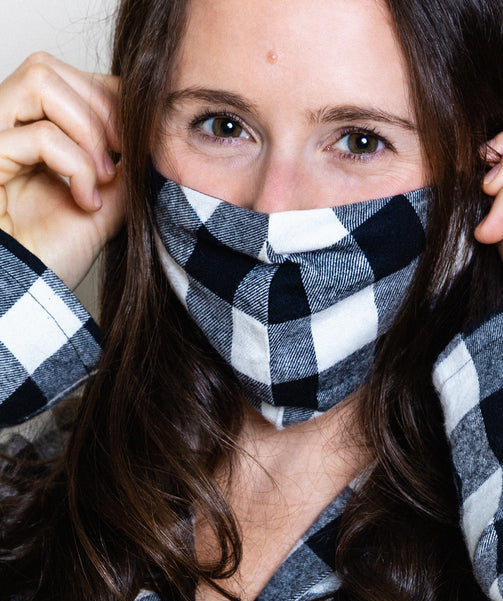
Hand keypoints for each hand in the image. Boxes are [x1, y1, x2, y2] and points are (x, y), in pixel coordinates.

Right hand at [0, 53, 124, 290]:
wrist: (29, 299)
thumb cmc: (55, 257)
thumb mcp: (107, 201)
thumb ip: (124, 162)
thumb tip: (154, 130)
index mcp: (30, 130)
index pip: (72, 78)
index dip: (111, 98)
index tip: (136, 145)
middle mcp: (5, 126)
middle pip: (51, 66)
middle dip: (102, 108)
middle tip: (122, 160)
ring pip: (41, 80)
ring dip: (87, 128)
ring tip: (102, 177)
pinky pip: (39, 134)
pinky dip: (76, 165)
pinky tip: (86, 201)